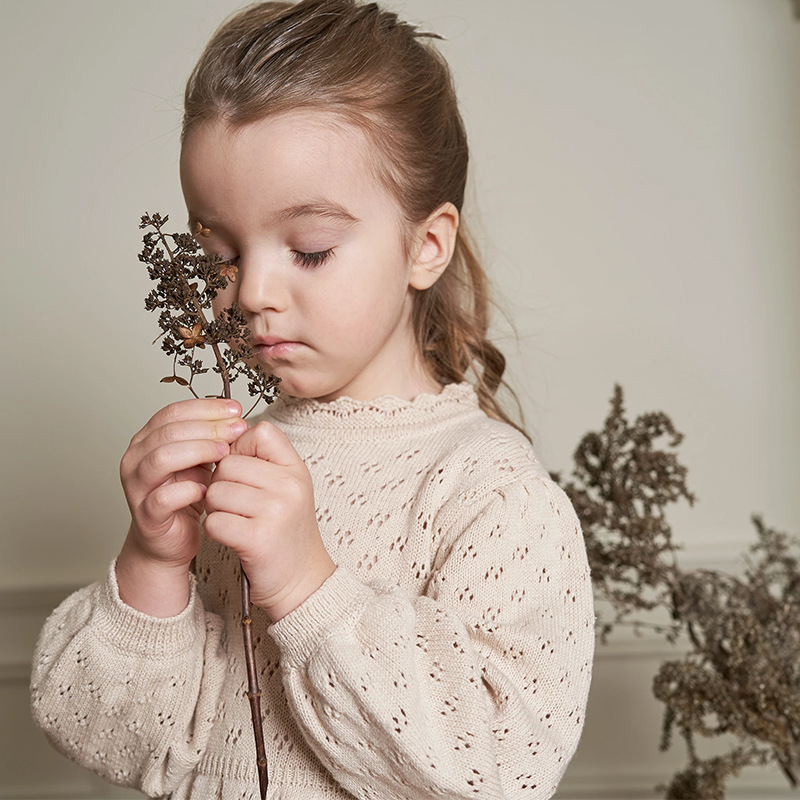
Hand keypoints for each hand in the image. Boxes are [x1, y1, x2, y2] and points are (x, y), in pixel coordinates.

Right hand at [116, 398, 246, 614]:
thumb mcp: (200, 460)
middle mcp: (136, 459)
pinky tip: (209, 488)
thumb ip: (210, 439)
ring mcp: (137, 486)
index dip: (206, 408)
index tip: (235, 409)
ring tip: (226, 453)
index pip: (173, 412)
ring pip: (161, 458)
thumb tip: (236, 419)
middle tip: (237, 429)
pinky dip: (188, 490)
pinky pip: (162, 497)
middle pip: (168, 431)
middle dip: (208, 427)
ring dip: (197, 450)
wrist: (170, 539)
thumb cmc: (185, 496)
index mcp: (147, 439)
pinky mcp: (145, 514)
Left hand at [204, 420, 335, 620]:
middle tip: (236, 504)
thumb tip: (223, 440)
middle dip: (221, 483)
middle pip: (228, 464)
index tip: (243, 470)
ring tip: (235, 520)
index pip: (260, 432)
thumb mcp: (286, 487)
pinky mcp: (257, 539)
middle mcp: (290, 486)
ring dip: (215, 509)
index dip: (240, 447)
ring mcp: (275, 512)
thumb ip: (261, 461)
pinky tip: (232, 536)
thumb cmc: (286, 530)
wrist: (302, 579)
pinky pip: (214, 521)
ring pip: (216, 492)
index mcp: (296, 469)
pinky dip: (215, 530)